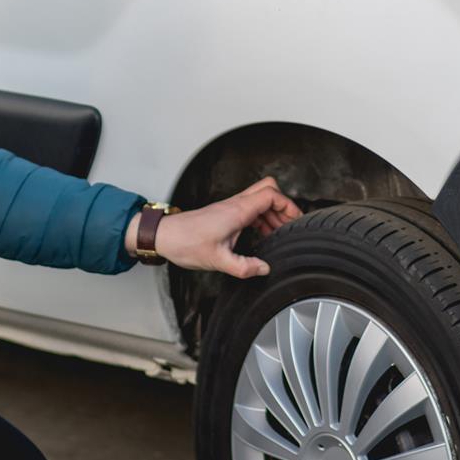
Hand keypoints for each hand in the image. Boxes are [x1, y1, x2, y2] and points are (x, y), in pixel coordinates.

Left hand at [126, 177, 303, 278]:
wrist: (163, 236)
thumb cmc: (185, 243)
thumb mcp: (218, 261)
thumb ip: (244, 267)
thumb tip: (263, 269)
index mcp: (237, 211)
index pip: (271, 195)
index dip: (288, 206)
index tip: (296, 222)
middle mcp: (234, 205)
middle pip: (268, 190)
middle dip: (283, 206)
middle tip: (289, 227)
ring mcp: (229, 208)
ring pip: (258, 199)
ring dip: (272, 214)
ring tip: (277, 235)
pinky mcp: (223, 214)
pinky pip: (249, 209)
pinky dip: (260, 219)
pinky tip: (259, 236)